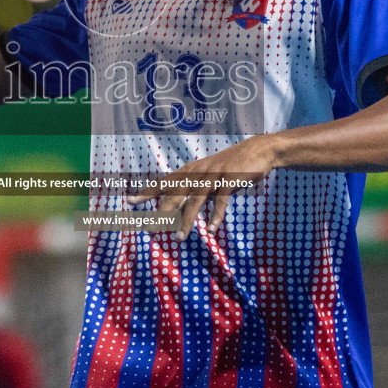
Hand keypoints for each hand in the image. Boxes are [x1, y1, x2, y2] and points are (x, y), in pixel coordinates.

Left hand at [126, 134, 279, 239]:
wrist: (258, 150)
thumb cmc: (231, 165)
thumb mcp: (209, 174)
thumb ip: (194, 186)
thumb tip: (179, 203)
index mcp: (191, 170)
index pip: (164, 182)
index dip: (147, 192)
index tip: (129, 201)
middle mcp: (198, 172)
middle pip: (175, 194)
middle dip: (162, 212)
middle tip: (150, 228)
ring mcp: (214, 175)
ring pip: (195, 200)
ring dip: (187, 220)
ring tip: (179, 237)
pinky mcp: (229, 180)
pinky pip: (220, 201)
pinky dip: (216, 216)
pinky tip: (211, 230)